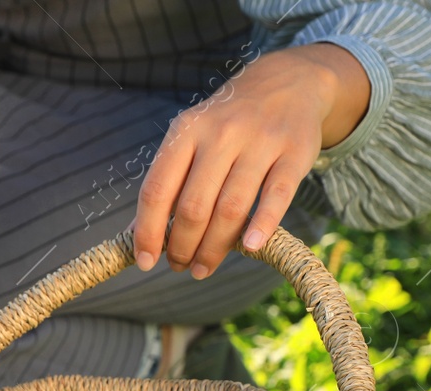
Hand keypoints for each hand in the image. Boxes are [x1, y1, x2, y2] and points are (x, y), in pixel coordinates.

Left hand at [132, 43, 370, 276]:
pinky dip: (263, 224)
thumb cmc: (226, 124)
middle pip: (193, 206)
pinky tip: (250, 247)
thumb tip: (134, 235)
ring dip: (214, 247)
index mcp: (186, 132)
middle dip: (181, 246)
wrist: (287, 82)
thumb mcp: (188, 139)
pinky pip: (276, 196)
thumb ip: (165, 183)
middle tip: (179, 266)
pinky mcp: (296, 152)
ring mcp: (260, 141)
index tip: (145, 261)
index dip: (148, 232)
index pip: (156, 190)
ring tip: (203, 268)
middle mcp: (221, 134)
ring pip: (231, 208)